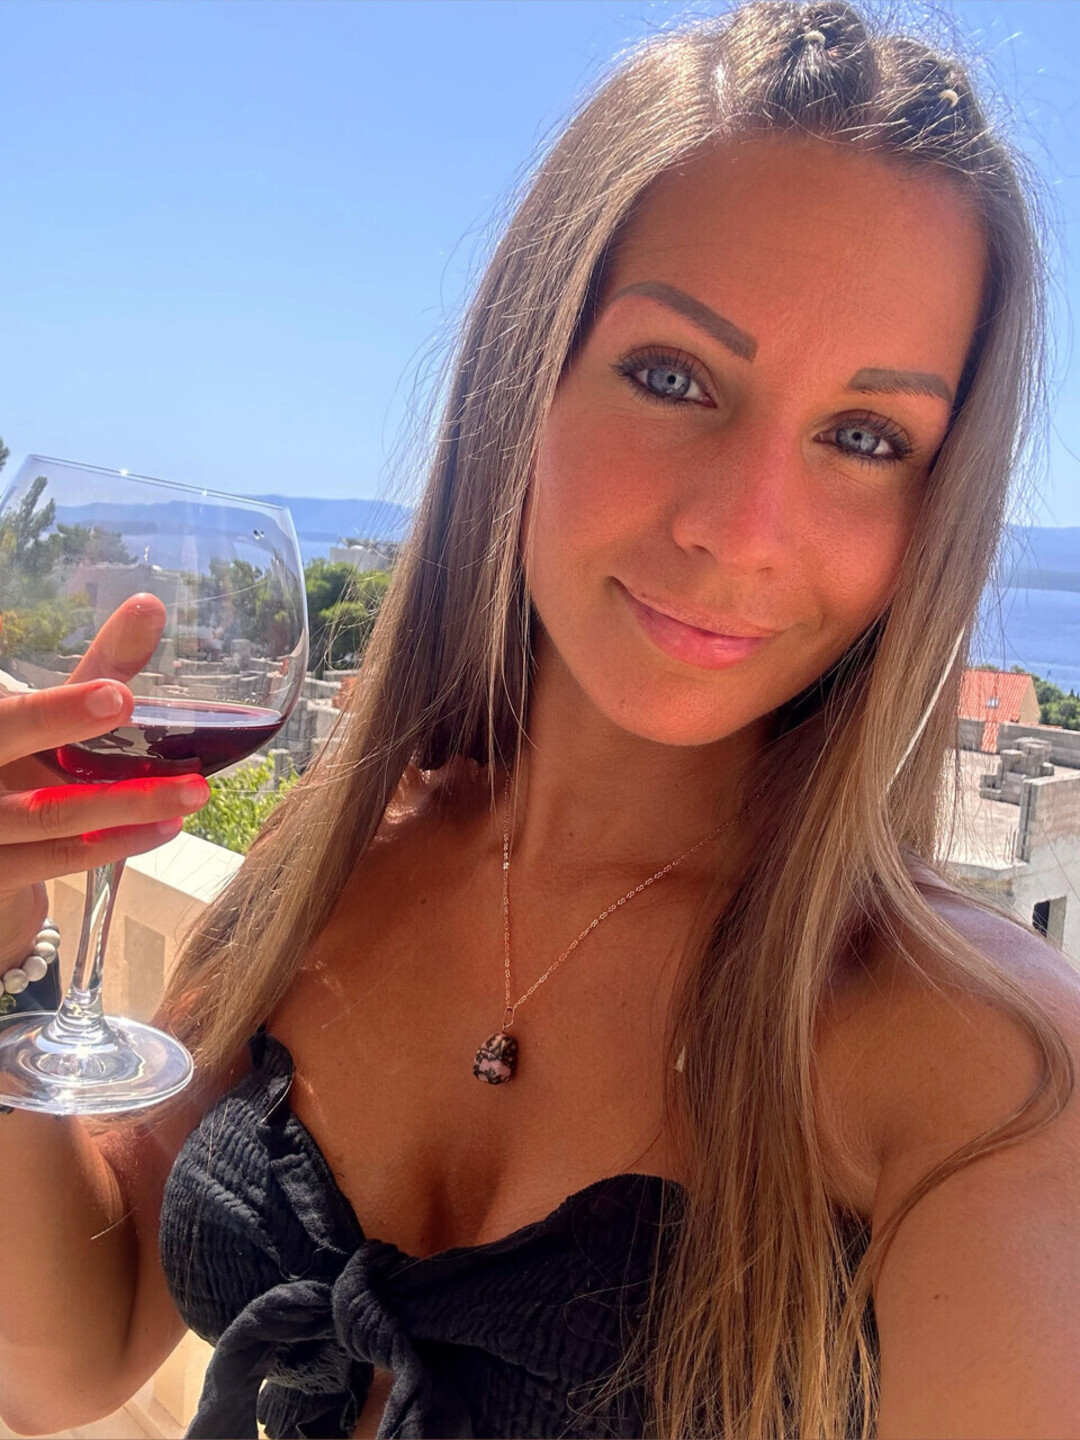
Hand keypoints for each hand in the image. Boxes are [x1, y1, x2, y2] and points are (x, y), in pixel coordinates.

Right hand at [0, 596, 209, 965]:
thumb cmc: (28, 763)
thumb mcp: (56, 716)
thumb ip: (101, 666)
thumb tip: (151, 604)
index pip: (6, 706)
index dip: (48, 696)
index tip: (93, 671)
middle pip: (4, 733)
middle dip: (57, 716)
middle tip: (119, 697)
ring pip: (50, 811)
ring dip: (127, 802)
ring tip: (192, 789)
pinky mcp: (0, 873)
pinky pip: (61, 858)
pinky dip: (118, 841)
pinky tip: (167, 826)